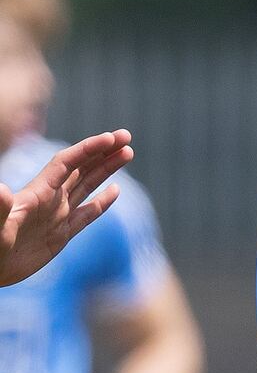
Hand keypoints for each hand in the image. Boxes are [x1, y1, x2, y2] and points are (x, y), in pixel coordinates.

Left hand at [0, 129, 132, 285]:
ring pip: (87, 186)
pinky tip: (114, 190)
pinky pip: (86, 214)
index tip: (110, 138)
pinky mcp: (60, 236)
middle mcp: (49, 200)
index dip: (88, 149)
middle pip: (81, 168)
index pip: (67, 163)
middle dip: (103, 151)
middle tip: (126, 136)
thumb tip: (0, 190)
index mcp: (38, 193)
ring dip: (106, 169)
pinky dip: (102, 202)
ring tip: (127, 153)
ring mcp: (56, 217)